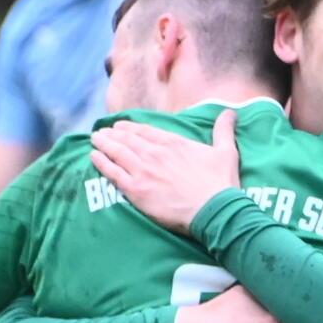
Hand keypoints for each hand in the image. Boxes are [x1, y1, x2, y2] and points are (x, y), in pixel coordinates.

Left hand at [90, 109, 241, 233]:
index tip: (120, 125)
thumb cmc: (220, 183)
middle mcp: (155, 153)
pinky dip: (101, 162)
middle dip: (112, 134)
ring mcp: (143, 170)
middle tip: (101, 132)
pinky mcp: (135, 189)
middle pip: (127, 139)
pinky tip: (93, 156)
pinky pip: (112, 173)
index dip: (130, 127)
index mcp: (173, 143)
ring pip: (117, 152)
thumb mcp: (225, 151)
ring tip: (95, 139)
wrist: (213, 210)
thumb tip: (230, 112)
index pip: (145, 131)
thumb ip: (223, 130)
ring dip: (104, 144)